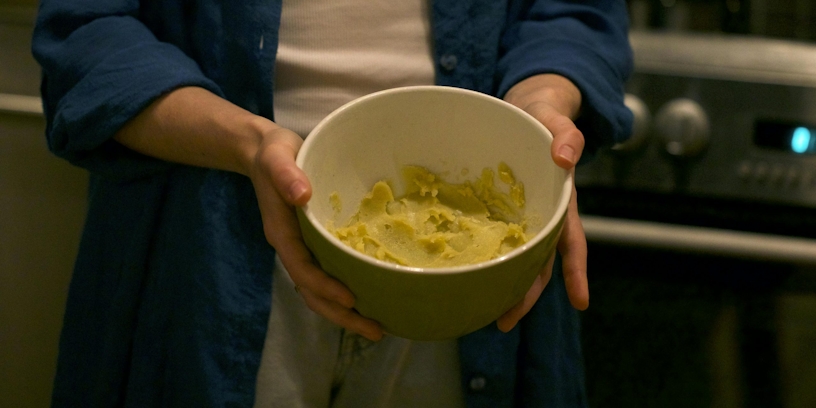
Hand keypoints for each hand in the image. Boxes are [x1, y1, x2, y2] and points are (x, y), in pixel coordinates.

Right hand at [249, 126, 383, 341]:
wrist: (265, 154)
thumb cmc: (274, 155)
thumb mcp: (277, 158)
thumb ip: (287, 175)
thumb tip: (302, 195)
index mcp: (282, 233)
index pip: (302, 269)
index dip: (324, 287)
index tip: (350, 299)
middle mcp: (292, 248)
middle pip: (312, 292)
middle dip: (341, 314)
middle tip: (376, 331)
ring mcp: (302, 249)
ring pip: (319, 291)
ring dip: (345, 312)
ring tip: (377, 327)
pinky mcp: (313, 245)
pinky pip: (327, 276)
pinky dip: (345, 293)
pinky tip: (370, 298)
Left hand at [496, 74, 588, 331]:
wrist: (523, 109)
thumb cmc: (543, 115)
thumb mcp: (556, 118)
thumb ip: (566, 134)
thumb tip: (566, 158)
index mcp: (558, 200)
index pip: (570, 242)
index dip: (575, 272)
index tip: (580, 303)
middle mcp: (538, 215)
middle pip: (537, 262)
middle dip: (525, 294)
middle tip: (504, 322)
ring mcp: (515, 216)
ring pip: (513, 257)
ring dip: (502, 285)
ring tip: (483, 312)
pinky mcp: (493, 211)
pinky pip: (489, 238)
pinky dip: (481, 259)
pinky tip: (462, 274)